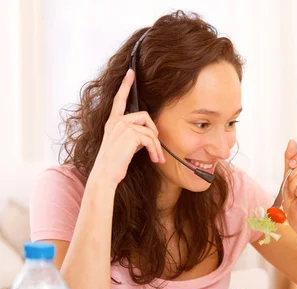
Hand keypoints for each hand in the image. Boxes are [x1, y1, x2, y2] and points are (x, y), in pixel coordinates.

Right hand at [90, 69, 165, 188]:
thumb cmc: (114, 164)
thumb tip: (150, 134)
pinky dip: (155, 150)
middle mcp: (116, 121)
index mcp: (113, 122)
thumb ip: (133, 134)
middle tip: (156, 149)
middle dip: (154, 132)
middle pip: (145, 116)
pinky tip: (155, 159)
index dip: (126, 85)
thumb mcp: (123, 145)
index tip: (131, 72)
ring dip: (156, 146)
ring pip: (150, 130)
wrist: (105, 175)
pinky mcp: (129, 134)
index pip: (119, 99)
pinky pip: (150, 138)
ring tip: (157, 158)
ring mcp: (121, 126)